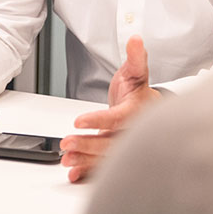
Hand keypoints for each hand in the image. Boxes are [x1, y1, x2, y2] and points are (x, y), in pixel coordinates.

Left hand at [60, 35, 160, 182]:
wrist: (146, 111)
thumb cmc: (137, 92)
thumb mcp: (136, 73)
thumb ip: (136, 58)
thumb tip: (136, 39)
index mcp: (138, 111)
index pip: (118, 119)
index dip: (99, 121)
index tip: (79, 122)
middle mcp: (133, 132)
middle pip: (111, 142)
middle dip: (88, 145)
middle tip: (66, 144)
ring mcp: (125, 145)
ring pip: (106, 156)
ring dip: (85, 160)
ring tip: (66, 159)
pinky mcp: (116, 155)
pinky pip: (103, 166)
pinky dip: (88, 171)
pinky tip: (73, 173)